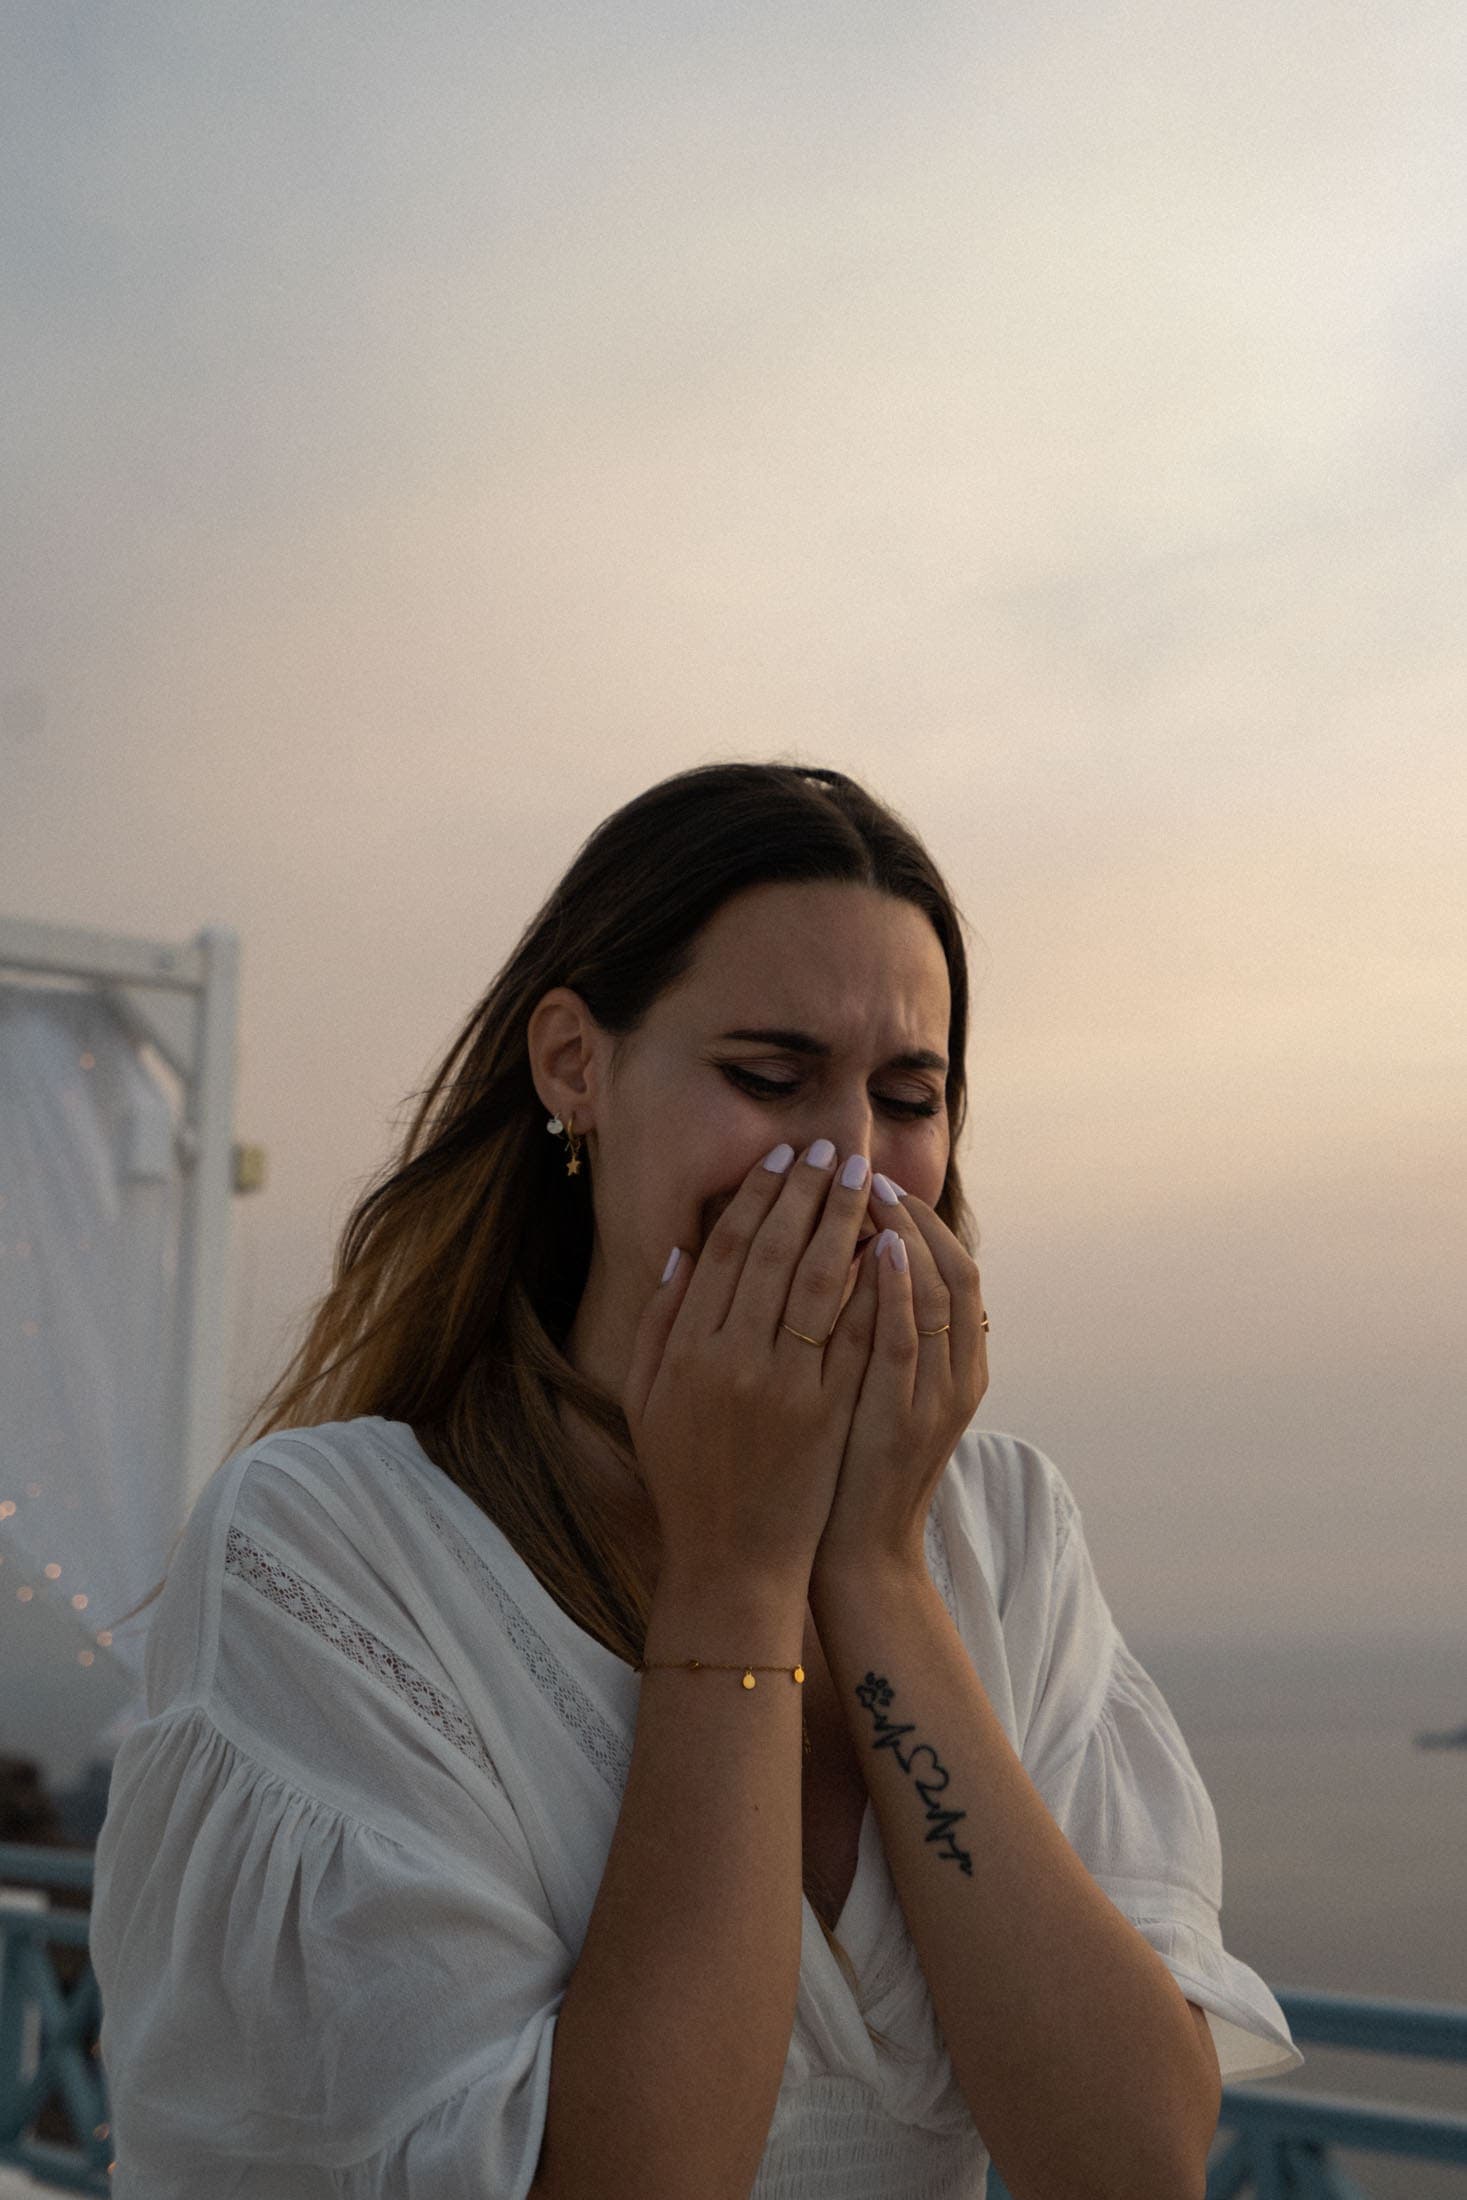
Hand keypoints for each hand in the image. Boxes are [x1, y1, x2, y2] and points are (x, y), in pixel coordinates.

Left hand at [811, 1190, 987, 1579]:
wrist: (855, 1555)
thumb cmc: (851, 1468)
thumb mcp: (877, 1391)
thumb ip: (881, 1334)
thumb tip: (862, 1262)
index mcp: (960, 1367)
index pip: (955, 1270)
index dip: (922, 1221)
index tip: (878, 1182)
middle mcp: (962, 1376)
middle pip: (955, 1270)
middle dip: (915, 1216)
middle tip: (870, 1172)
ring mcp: (939, 1397)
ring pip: (937, 1293)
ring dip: (906, 1233)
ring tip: (870, 1190)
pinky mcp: (905, 1417)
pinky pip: (909, 1337)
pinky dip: (896, 1286)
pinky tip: (875, 1246)